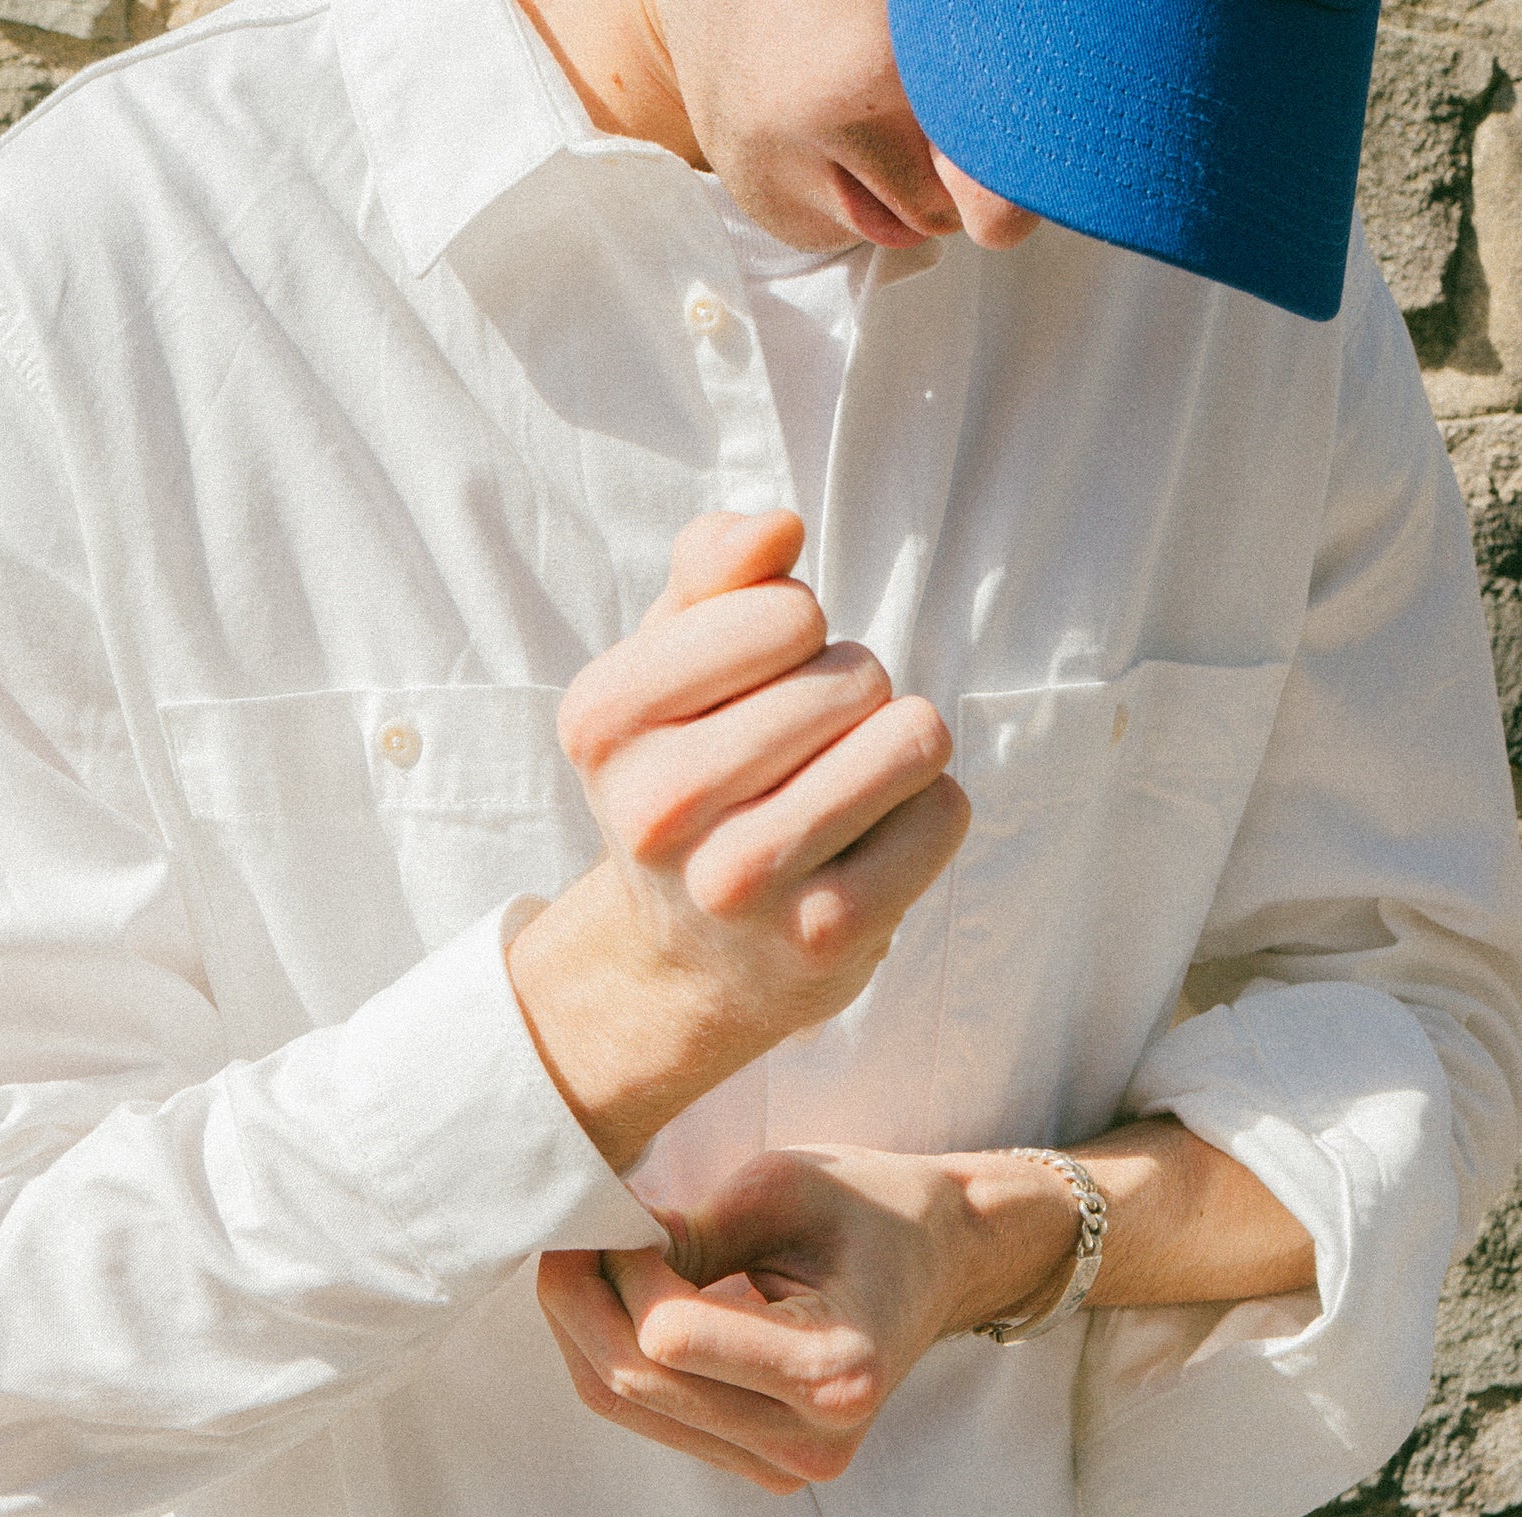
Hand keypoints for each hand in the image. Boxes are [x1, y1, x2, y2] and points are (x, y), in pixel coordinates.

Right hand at [507, 511, 967, 1170]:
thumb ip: (711, 569)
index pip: (786, 611)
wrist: (689, 958)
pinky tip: (865, 850)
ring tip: (843, 790)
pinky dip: (925, 818)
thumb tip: (780, 528)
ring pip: (912, 738)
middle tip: (803, 753)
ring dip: (898, 750)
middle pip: (859, 675)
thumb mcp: (669, 664)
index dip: (798, 630)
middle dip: (853, 695)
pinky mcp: (826, 936)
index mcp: (605, 722)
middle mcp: (660, 809)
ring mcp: (743, 881)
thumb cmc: (693, 776)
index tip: (757, 685)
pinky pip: (942, 812)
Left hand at [536, 1145, 1078, 1492]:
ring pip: (628, 1405)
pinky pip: (651, 1414)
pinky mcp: (762, 1464)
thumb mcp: (783, 1189)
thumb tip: (595, 1249)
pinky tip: (619, 1297)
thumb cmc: (872, 1208)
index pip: (670, 1337)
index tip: (625, 1210)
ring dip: (587, 1327)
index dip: (624, 1266)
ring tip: (588, 1255)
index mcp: (838, 1368)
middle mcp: (816, 1439)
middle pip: (637, 1381)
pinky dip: (616, 1353)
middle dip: (583, 1299)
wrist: (941, 1260)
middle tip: (572, 1229)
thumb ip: (690, 1233)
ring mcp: (788, 1465)